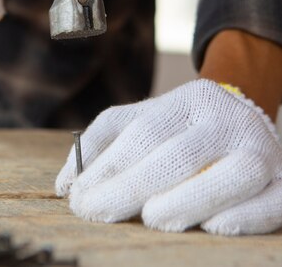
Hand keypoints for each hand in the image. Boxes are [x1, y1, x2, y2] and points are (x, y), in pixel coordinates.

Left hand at [56, 79, 281, 234]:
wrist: (241, 119)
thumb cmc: (180, 128)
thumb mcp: (142, 119)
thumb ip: (102, 141)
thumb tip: (64, 183)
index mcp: (189, 100)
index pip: (144, 133)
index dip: (109, 166)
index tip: (78, 196)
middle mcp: (227, 120)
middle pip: (180, 154)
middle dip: (133, 187)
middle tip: (96, 212)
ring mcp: (260, 149)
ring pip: (231, 175)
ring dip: (189, 199)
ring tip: (151, 219)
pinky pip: (272, 201)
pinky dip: (246, 216)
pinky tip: (213, 226)